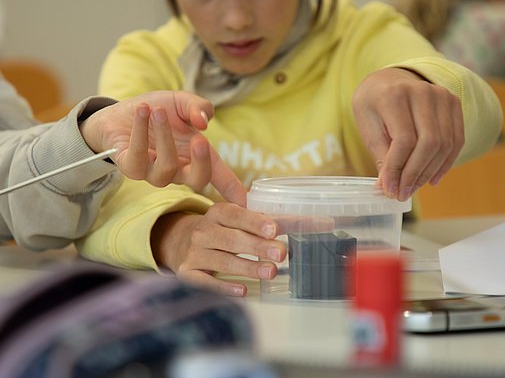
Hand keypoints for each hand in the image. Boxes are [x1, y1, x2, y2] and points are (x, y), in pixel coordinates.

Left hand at [80, 91, 245, 205]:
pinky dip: (140, 131)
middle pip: (197, 181)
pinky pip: (138, 156)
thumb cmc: (157, 110)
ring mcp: (153, 172)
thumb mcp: (182, 102)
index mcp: (194, 157)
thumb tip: (204, 122)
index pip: (218, 176)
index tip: (246, 202)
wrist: (120, 112)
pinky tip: (143, 110)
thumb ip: (198, 107)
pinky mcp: (129, 166)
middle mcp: (176, 170)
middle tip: (200, 140)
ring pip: (165, 167)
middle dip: (201, 162)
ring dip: (163, 136)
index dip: (233, 189)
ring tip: (158, 111)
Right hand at [151, 206, 334, 296]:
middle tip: (281, 254)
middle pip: (232, 239)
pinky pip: (205, 281)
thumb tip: (325, 223)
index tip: (273, 229)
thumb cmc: (223, 230)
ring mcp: (194, 252)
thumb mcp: (242, 220)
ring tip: (270, 272)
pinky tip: (243, 291)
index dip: (254, 221)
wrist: (179, 241)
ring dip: (247, 267)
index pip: (236, 215)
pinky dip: (224, 286)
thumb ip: (279, 221)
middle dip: (256, 246)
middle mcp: (203, 231)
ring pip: (222, 260)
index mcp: (218, 213)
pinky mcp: (187, 273)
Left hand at [352, 68, 463, 200]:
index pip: (404, 139)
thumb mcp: (367, 126)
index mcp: (394, 95)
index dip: (398, 168)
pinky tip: (432, 178)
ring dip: (430, 172)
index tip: (390, 189)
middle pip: (428, 143)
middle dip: (415, 174)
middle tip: (403, 193)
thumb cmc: (374, 105)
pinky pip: (456, 140)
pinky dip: (446, 163)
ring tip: (414, 187)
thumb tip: (388, 188)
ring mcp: (442, 96)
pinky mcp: (454, 104)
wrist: (390, 79)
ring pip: (444, 144)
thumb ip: (381, 155)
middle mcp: (422, 92)